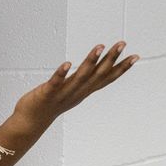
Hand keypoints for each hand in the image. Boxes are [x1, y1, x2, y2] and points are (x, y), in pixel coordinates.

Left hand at [19, 41, 138, 124]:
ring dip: (90, 62)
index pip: (106, 79)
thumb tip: (95, 68)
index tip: (135, 57)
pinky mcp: (47, 94)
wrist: (30, 122)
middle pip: (97, 75)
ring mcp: (62, 94)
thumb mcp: (72, 92)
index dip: (121, 69)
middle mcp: (77, 92)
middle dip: (111, 59)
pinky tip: (67, 63)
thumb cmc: (50, 103)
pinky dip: (62, 73)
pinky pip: (56, 82)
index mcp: (83, 91)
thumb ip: (83, 81)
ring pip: (80, 77)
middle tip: (122, 43)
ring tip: (99, 46)